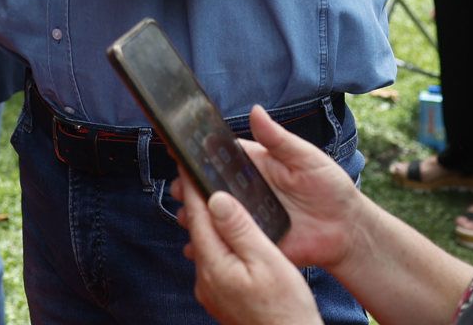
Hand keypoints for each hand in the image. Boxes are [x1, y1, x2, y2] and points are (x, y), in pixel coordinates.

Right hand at [174, 105, 366, 272]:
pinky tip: (196, 248)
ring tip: (183, 217)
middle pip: (210, 187)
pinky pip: (230, 243)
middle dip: (190, 188)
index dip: (199, 156)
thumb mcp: (306, 157)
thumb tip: (255, 110)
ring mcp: (248, 218)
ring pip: (215, 215)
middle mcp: (246, 191)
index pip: (220, 157)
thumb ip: (279, 139)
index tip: (179, 155)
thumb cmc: (330, 187)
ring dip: (196, 216)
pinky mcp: (254, 243)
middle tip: (178, 191)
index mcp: (254, 166)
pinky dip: (212, 246)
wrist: (348, 230)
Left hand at [179, 188, 321, 324]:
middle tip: (200, 174)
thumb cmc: (286, 310)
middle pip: (198, 230)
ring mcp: (210, 291)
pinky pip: (214, 262)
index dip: (193, 187)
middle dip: (199, 202)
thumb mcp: (268, 261)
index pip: (197, 215)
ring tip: (216, 200)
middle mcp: (205, 278)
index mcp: (214, 264)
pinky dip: (219, 244)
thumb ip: (240, 229)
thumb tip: (216, 200)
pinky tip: (230, 237)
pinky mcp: (220, 298)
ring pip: (206, 246)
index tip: (186, 163)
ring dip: (210, 223)